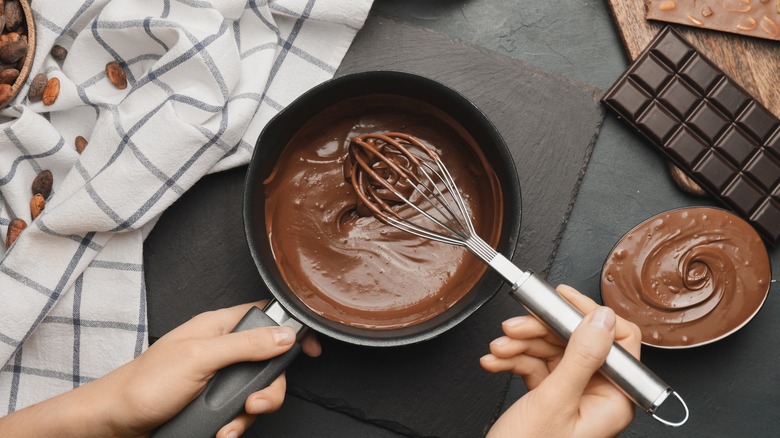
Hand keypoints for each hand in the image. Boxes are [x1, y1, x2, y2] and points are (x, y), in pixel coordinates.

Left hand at [0, 301, 319, 437]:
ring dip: (248, 413)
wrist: (114, 424)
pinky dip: (235, 425)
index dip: (291, 327)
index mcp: (218, 326)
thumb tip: (286, 334)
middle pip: (269, 361)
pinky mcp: (212, 402)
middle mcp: (221, 349)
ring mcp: (218, 377)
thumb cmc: (145, 384)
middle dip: (268, 388)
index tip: (311, 346)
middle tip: (253, 403)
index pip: (265, 315)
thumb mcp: (200, 358)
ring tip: (229, 425)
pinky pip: (240, 412)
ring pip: (257, 391)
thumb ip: (246, 345)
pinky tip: (220, 432)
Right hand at [481, 285, 641, 437]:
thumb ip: (580, 357)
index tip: (560, 299)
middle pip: (577, 341)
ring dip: (520, 346)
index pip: (617, 340)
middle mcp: (598, 396)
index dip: (588, 315)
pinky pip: (535, 366)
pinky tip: (495, 362)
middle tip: (514, 327)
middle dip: (540, 331)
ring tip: (498, 350)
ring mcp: (574, 396)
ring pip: (552, 350)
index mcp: (614, 399)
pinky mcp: (551, 397)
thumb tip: (602, 318)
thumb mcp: (553, 402)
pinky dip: (513, 360)